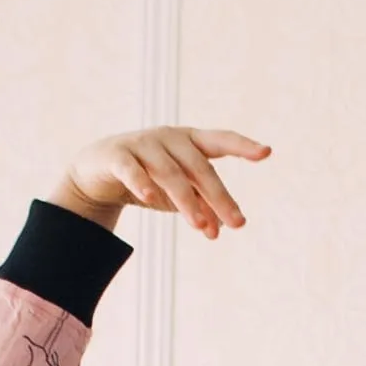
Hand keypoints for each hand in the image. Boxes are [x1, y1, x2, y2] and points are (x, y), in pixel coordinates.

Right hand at [51, 126, 270, 240]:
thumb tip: (223, 227)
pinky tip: (150, 198)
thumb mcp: (179, 194)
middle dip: (220, 196)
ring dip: (188, 201)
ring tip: (201, 227)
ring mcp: (143, 144)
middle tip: (238, 224)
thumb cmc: (149, 180)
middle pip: (199, 167)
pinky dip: (141, 182)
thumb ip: (202, 205)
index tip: (266, 153)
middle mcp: (169, 138)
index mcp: (190, 142)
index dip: (243, 146)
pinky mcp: (117, 155)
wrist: (99, 174)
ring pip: (170, 173)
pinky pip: (132, 170)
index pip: (221, 141)